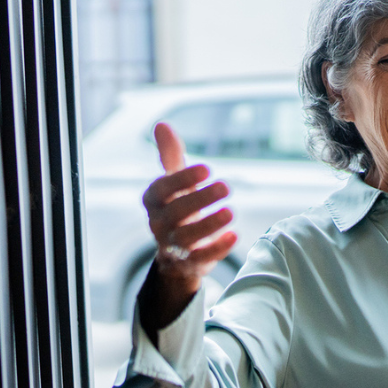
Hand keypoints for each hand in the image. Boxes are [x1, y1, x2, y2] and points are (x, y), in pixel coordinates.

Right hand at [139, 122, 236, 329]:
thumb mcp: (174, 180)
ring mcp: (172, 246)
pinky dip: (217, 249)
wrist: (178, 250)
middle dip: (200, 199)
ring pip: (186, 238)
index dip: (183, 178)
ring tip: (230, 212)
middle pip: (175, 213)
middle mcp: (158, 224)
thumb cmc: (179, 205)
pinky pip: (200, 259)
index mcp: (153, 201)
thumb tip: (162, 124)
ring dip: (209, 225)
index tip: (207, 168)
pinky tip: (234, 236)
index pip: (162, 189)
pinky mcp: (189, 263)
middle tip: (226, 186)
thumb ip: (170, 155)